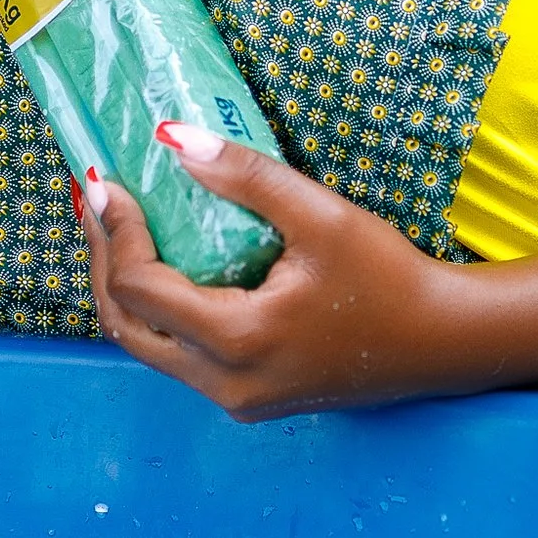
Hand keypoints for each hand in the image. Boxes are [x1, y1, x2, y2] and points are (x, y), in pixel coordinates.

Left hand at [81, 129, 480, 421]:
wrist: (441, 341)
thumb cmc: (389, 279)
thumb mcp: (321, 216)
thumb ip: (246, 177)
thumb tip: (172, 139)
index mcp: (239, 341)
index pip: (141, 289)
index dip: (114, 232)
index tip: (104, 181)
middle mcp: (225, 382)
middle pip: (125, 327)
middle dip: (102, 261)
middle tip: (95, 205)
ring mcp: (234, 398)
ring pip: (147, 347)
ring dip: (125, 288)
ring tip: (117, 228)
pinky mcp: (246, 396)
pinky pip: (178, 355)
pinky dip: (159, 309)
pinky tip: (164, 262)